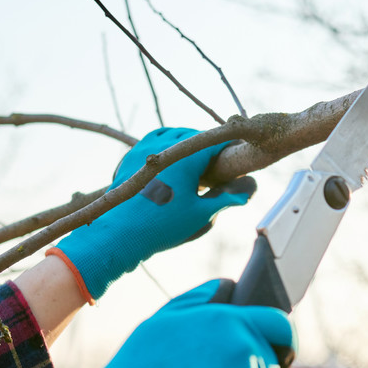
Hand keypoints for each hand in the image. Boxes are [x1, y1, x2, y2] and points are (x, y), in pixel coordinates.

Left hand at [48, 128, 255, 302]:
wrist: (119, 234)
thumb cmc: (163, 225)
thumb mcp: (200, 214)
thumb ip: (226, 199)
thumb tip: (247, 192)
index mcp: (186, 156)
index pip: (217, 142)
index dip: (231, 147)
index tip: (239, 155)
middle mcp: (166, 145)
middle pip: (195, 136)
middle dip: (208, 145)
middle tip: (220, 159)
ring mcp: (144, 148)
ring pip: (173, 134)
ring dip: (187, 141)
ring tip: (196, 157)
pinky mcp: (130, 156)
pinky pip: (153, 140)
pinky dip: (166, 145)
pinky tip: (171, 159)